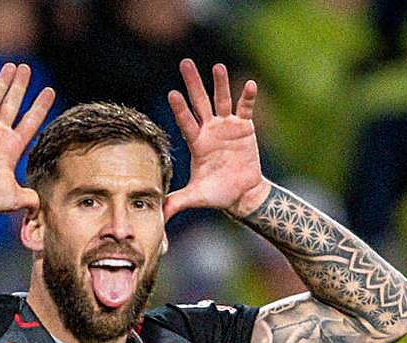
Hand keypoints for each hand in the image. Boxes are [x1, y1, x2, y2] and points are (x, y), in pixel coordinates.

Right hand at [0, 63, 54, 216]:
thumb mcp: (15, 199)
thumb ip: (31, 198)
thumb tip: (41, 205)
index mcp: (12, 148)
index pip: (31, 121)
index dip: (40, 106)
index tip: (50, 91)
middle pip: (13, 104)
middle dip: (20, 86)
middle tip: (26, 68)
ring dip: (2, 83)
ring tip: (10, 66)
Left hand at [165, 60, 268, 219]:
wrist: (242, 194)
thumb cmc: (217, 194)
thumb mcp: (195, 197)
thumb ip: (176, 202)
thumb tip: (157, 216)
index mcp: (197, 143)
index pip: (186, 122)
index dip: (180, 109)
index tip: (172, 93)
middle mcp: (210, 130)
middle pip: (200, 102)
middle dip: (193, 83)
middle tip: (185, 63)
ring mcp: (227, 126)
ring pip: (222, 100)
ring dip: (220, 84)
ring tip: (217, 67)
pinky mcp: (245, 127)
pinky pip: (246, 109)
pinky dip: (248, 97)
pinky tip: (249, 84)